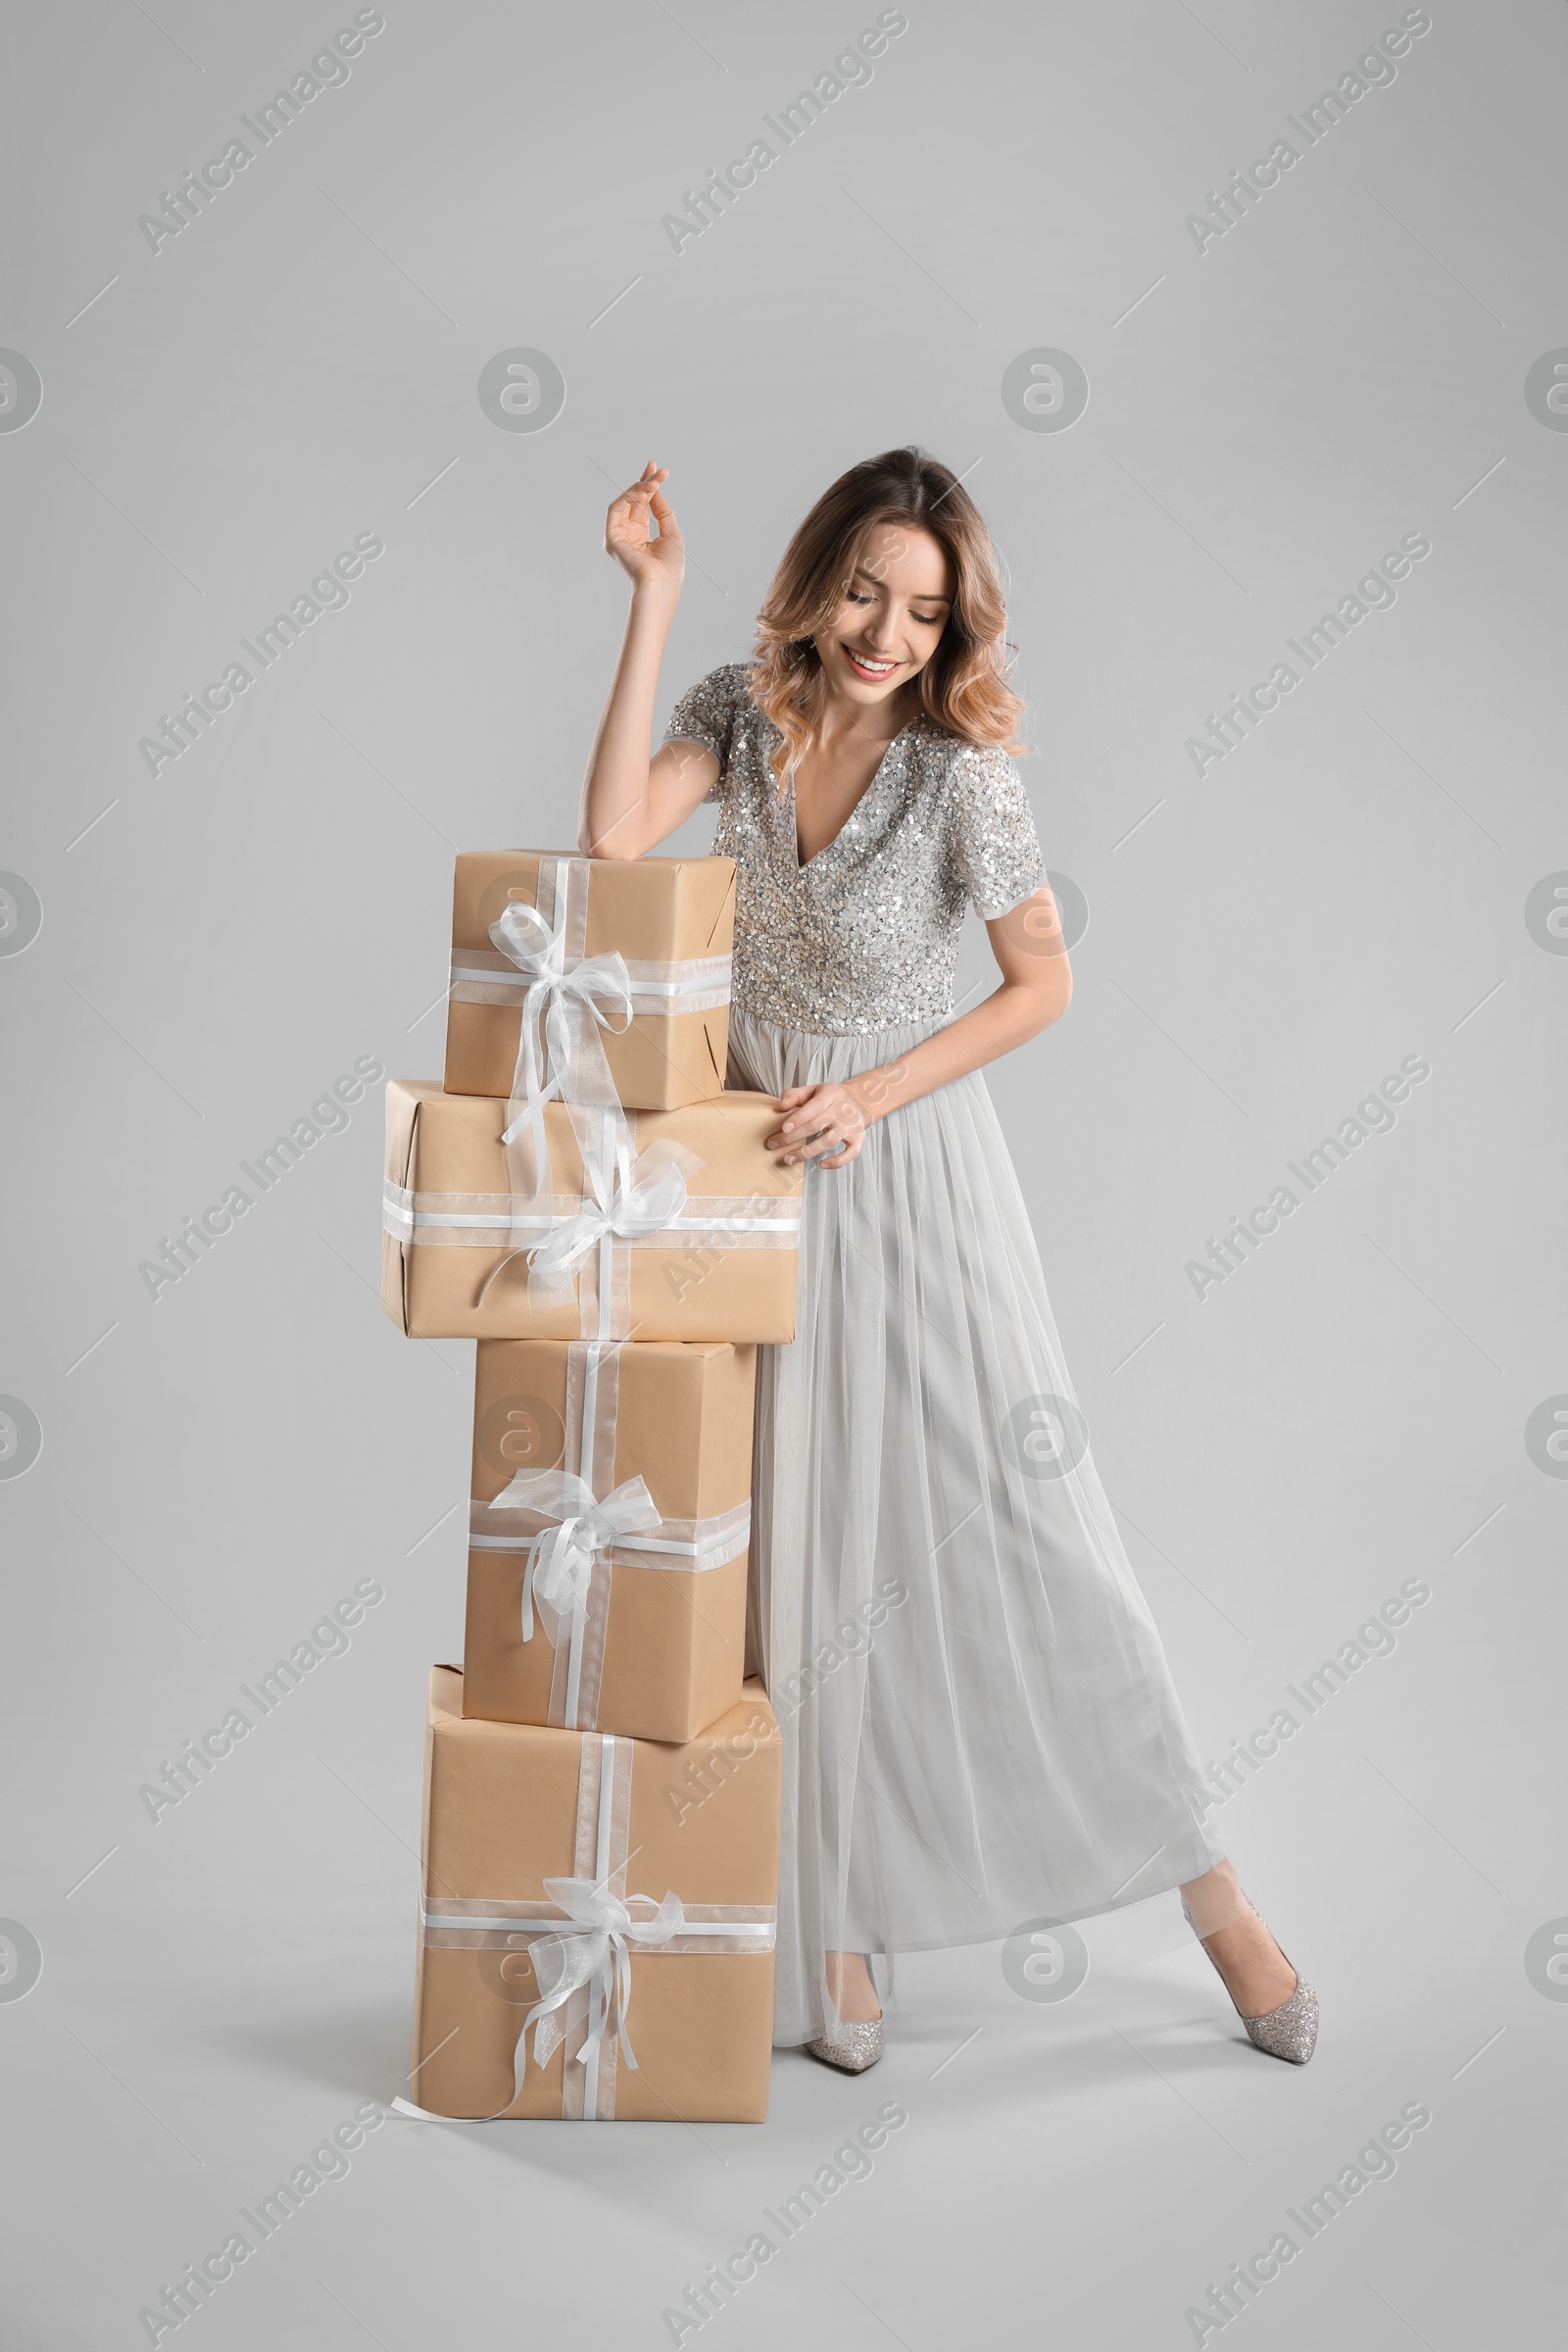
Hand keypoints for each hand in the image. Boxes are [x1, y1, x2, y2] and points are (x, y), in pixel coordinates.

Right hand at [604, 461, 684, 597]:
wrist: (662, 584)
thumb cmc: (670, 567)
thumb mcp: (671, 532)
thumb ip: (662, 511)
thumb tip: (654, 490)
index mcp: (642, 536)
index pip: (643, 506)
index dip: (649, 487)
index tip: (659, 471)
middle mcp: (628, 534)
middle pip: (634, 500)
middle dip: (645, 482)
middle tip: (656, 467)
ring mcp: (619, 535)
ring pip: (625, 501)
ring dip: (640, 488)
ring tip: (654, 482)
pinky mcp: (611, 536)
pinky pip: (616, 508)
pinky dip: (630, 496)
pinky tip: (645, 491)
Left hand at [765, 1081, 871, 1169]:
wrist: (861, 1100)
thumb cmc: (829, 1097)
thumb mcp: (813, 1090)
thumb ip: (794, 1095)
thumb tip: (780, 1106)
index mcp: (831, 1095)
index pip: (814, 1106)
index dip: (799, 1118)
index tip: (783, 1128)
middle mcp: (843, 1110)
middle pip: (817, 1125)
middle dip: (793, 1137)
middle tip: (773, 1145)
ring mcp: (852, 1125)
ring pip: (830, 1141)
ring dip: (808, 1152)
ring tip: (789, 1159)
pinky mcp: (858, 1139)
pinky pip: (851, 1153)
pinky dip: (837, 1161)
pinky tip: (821, 1165)